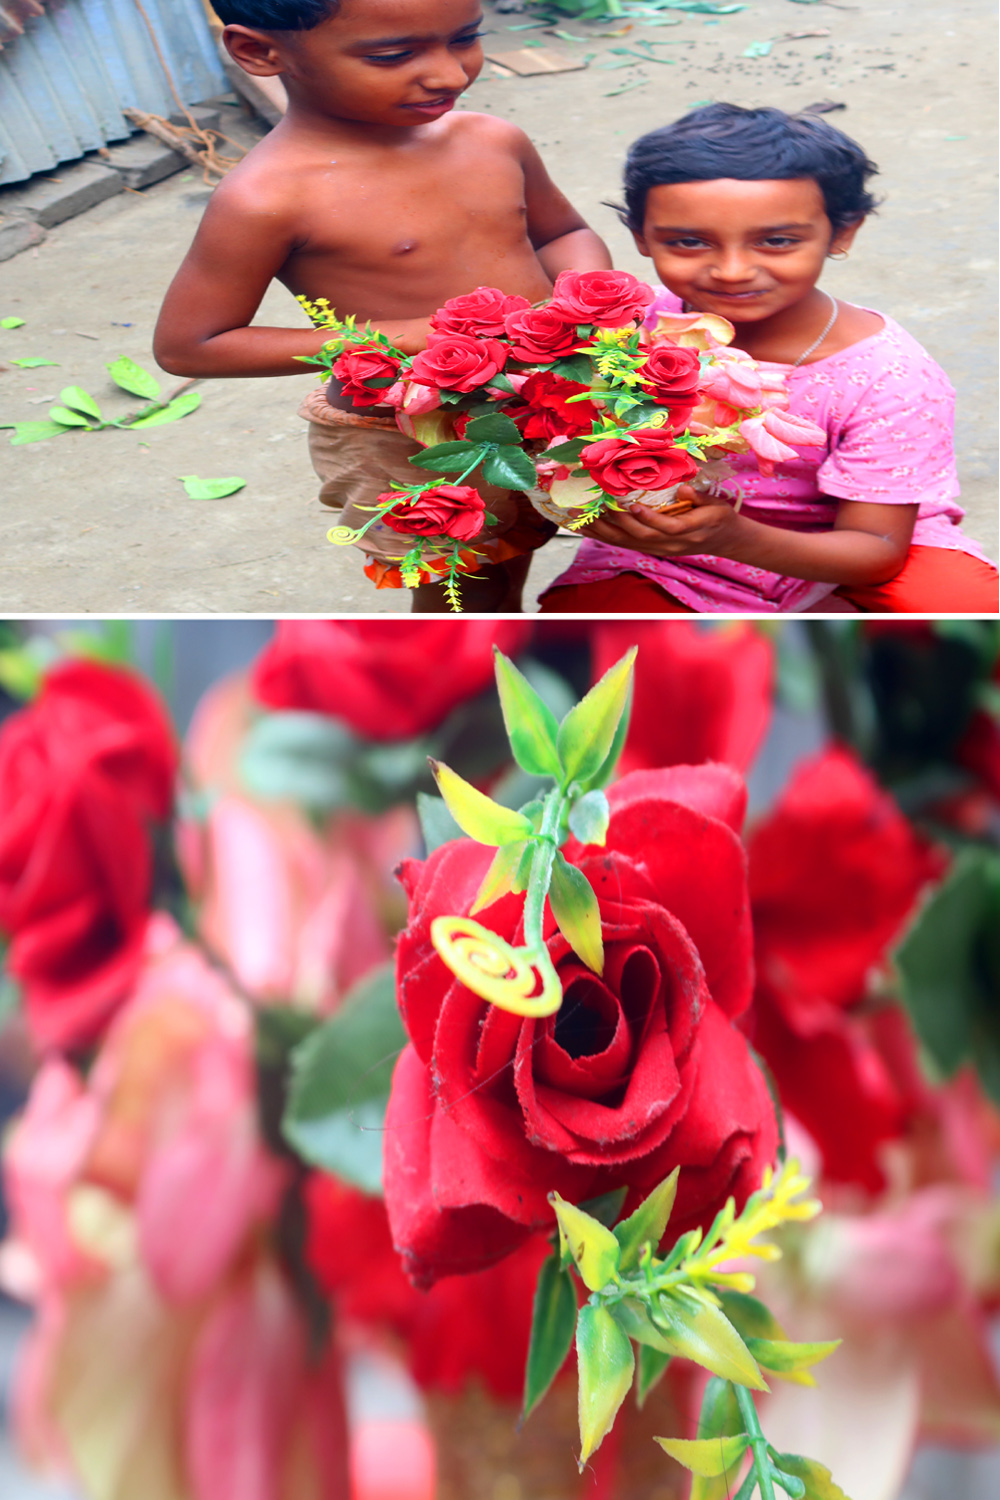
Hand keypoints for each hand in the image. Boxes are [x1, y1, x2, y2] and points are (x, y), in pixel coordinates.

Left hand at [581, 485, 748, 558]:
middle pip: (642, 537)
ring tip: (583, 520)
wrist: (724, 541)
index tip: (633, 505)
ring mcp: (661, 549)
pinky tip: (588, 529)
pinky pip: (626, 545)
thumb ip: (699, 498)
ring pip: (629, 543)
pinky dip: (605, 537)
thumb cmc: (719, 517)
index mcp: (691, 530)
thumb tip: (683, 488)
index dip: (650, 519)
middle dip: (618, 523)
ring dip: (605, 532)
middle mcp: (672, 544)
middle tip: (597, 508)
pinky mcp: (652, 550)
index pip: (668, 528)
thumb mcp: (717, 504)